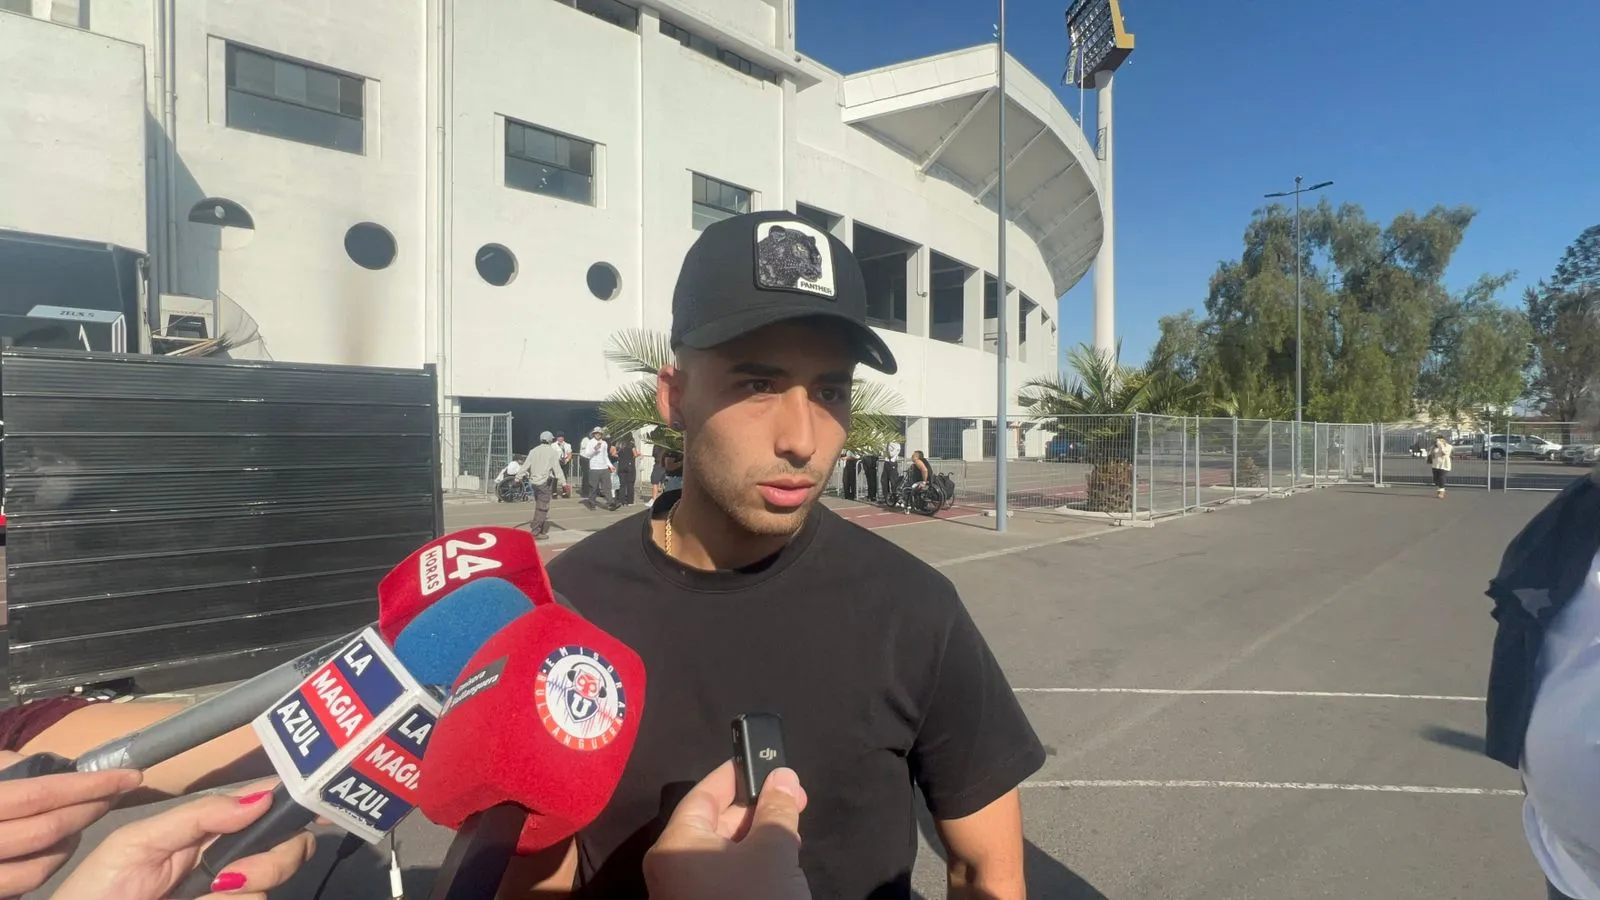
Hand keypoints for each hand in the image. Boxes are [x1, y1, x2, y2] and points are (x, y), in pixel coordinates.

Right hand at [0, 750, 140, 896]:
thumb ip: (5, 767)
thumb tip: (48, 766)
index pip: (41, 793)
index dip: (91, 785)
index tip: (130, 776)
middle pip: (48, 829)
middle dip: (91, 809)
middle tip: (116, 791)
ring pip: (42, 864)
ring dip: (73, 840)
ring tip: (86, 816)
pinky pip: (24, 884)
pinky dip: (49, 864)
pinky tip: (57, 846)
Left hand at [50, 781, 315, 899]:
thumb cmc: (98, 888)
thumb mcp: (139, 841)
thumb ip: (198, 816)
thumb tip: (261, 798)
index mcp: (209, 831)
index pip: (265, 809)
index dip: (295, 804)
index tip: (320, 805)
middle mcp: (228, 861)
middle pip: (287, 847)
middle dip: (274, 858)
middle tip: (232, 877)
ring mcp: (230, 894)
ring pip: (271, 885)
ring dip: (243, 892)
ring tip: (203, 898)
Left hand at [643, 760, 810, 899]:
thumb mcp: (772, 851)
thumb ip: (777, 809)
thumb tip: (782, 775)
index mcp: (676, 845)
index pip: (703, 794)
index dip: (735, 775)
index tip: (764, 760)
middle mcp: (673, 868)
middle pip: (713, 823)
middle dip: (755, 808)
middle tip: (793, 796)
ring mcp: (687, 894)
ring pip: (723, 853)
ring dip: (758, 838)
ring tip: (793, 830)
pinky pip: (726, 878)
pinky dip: (752, 865)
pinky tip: (781, 864)